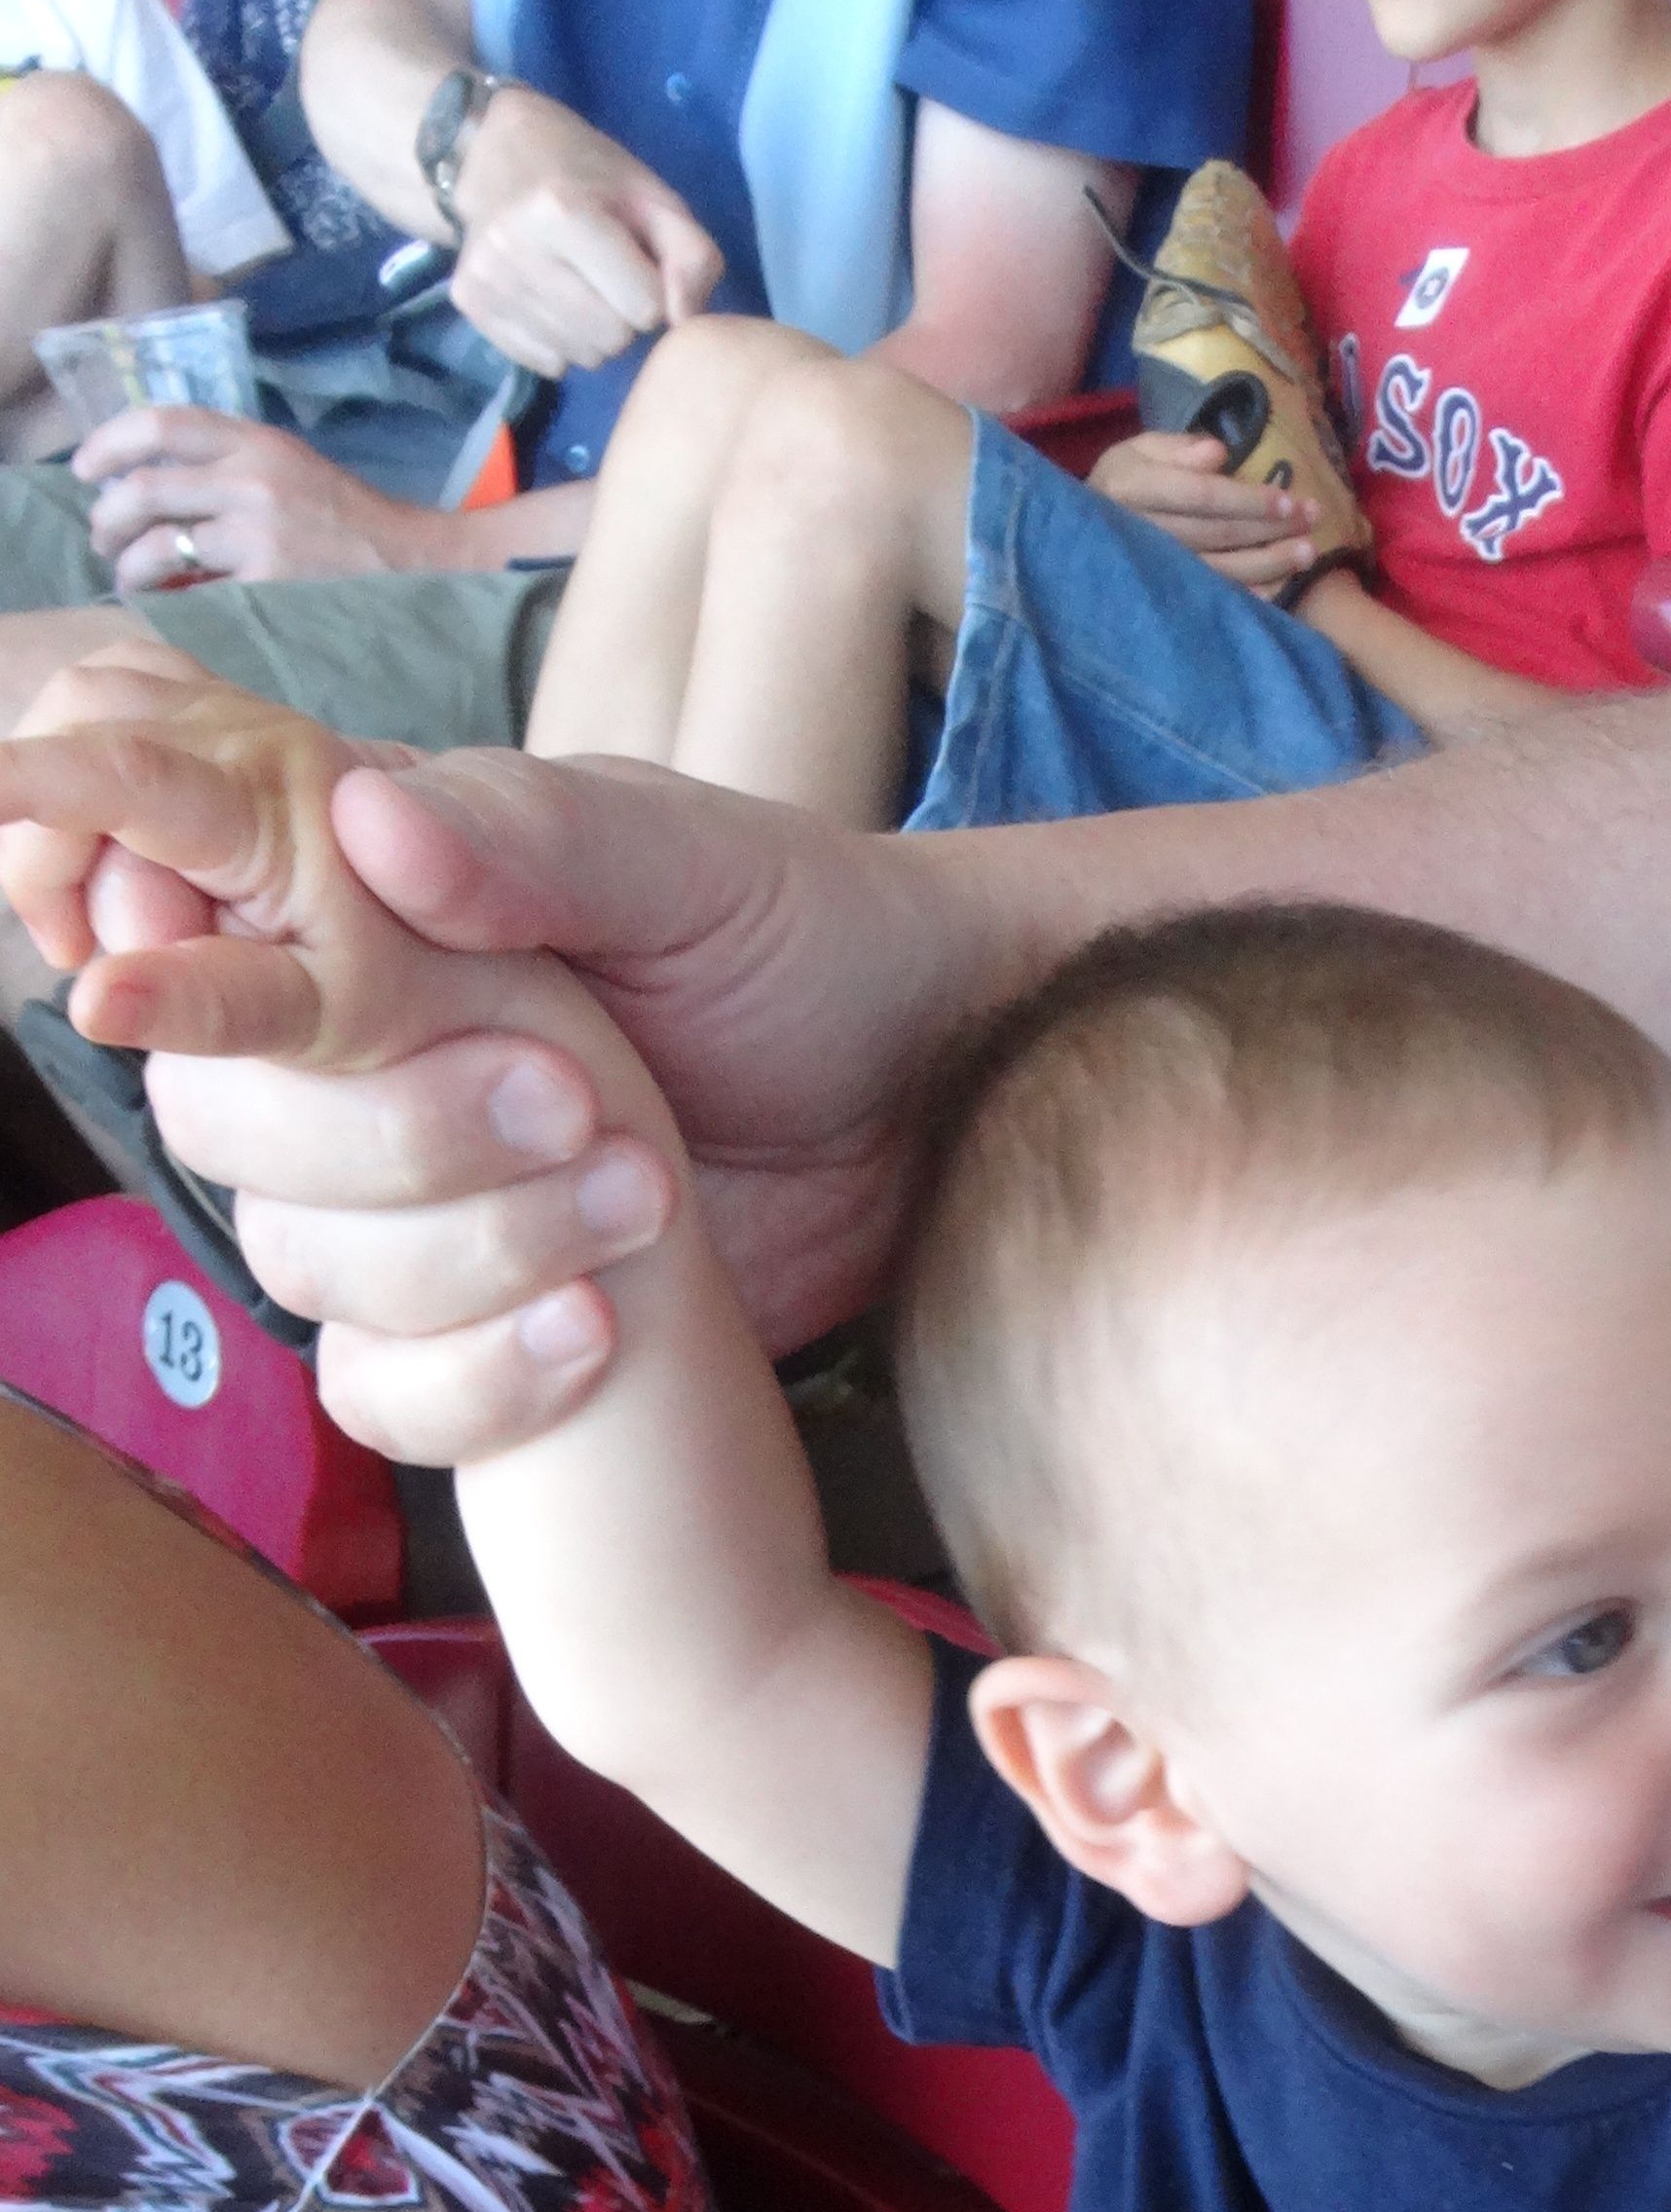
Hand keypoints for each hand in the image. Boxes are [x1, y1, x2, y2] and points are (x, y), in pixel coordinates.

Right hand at [29, 728, 960, 1390]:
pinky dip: (473, 1377)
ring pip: (300, 1259)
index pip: (192, 944)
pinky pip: (379, 1387)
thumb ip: (531, 840)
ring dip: (464, 1250)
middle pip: (226, 1123)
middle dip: (395, 1134)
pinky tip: (601, 1331)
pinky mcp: (473, 1324)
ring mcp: (408, 1203)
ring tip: (652, 1194)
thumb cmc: (813, 943)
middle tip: (584, 1101)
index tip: (285, 1008)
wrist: (937, 1105)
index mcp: (371, 914)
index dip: (199, 980)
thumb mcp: (690, 864)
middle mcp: (359, 1062)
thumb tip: (365, 824)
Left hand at [74, 405, 434, 593]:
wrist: (419, 566)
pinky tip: (171, 607)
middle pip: (145, 488)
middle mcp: (252, 479)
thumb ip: (232, 464)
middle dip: (108, 518)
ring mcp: (259, 534)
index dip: (109, 443)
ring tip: (131, 577)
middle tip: (102, 538)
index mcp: (256, 441)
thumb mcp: (292, 468)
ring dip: (131, 566)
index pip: (161, 423)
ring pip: (159, 546)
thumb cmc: (353, 523)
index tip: (86, 469)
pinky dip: (173, 603)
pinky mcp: (269, 586)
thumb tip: (161, 486)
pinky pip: (196, 594)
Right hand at [441, 88, 721, 376]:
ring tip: (578, 282)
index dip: (653, 288)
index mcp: (560, 211)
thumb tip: (682, 320)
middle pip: (613, 338)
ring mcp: (487, 279)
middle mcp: (514, 249)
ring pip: (582, 358)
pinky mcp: (470, 305)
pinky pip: (548, 363)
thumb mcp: (654, 199)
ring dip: (595, 332)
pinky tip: (550, 296)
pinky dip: (561, 342)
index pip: (646, 308)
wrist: (492, 150)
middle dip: (624, 315)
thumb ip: (692, 257)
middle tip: (608, 275)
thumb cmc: (587, 174)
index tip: (636, 260)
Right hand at [1089, 427, 1320, 597]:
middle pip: (1217, 533)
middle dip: (1270, 528)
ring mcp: (1154, 573)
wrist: (1080, 540)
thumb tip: (1218, 452)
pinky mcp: (1167, 599)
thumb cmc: (1122, 486)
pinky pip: (1214, 600)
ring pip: (1220, 571)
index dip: (1247, 500)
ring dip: (1269, 564)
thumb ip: (1175, 448)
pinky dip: (1250, 597)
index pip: (1200, 496)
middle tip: (1312, 519)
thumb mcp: (1137, 451)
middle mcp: (1141, 533)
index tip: (1288, 500)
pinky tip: (1280, 588)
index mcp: (1131, 488)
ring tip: (1308, 553)